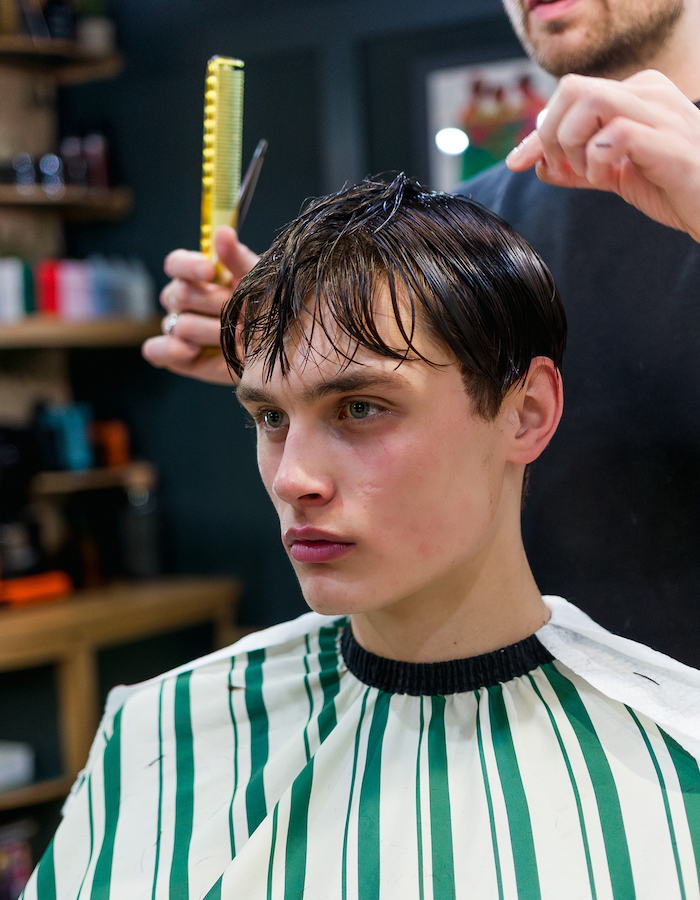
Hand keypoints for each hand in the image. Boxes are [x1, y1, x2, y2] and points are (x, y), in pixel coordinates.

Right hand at [142, 226, 259, 383]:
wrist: (285, 351)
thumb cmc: (271, 311)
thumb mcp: (262, 283)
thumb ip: (240, 259)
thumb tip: (223, 232)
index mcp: (202, 276)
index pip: (176, 263)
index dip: (188, 265)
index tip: (210, 270)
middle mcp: (186, 300)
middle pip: (176, 294)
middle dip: (211, 305)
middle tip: (239, 313)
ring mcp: (181, 328)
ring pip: (176, 324)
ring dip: (210, 332)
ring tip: (236, 338)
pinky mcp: (180, 357)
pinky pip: (156, 350)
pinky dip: (172, 350)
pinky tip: (194, 350)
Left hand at [506, 70, 699, 242]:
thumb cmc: (670, 184)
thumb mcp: (613, 173)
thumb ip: (576, 168)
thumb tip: (535, 165)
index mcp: (635, 92)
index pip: (569, 95)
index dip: (537, 131)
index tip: (518, 163)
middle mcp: (649, 92)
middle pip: (572, 88)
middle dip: (549, 134)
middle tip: (560, 168)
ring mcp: (661, 114)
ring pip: (590, 101)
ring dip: (571, 143)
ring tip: (585, 172)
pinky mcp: (668, 142)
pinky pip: (615, 134)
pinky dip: (596, 160)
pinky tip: (606, 177)